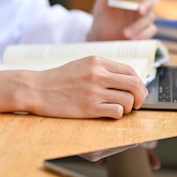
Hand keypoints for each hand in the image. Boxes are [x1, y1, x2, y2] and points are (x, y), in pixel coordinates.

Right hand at [0, 56, 147, 118]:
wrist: (36, 89)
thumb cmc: (58, 79)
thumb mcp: (82, 65)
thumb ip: (102, 69)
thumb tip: (126, 80)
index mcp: (97, 61)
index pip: (131, 71)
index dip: (139, 83)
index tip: (137, 91)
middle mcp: (98, 74)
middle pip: (135, 85)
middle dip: (141, 97)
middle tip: (137, 103)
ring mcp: (94, 91)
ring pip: (128, 100)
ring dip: (128, 107)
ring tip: (118, 108)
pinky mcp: (89, 108)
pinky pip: (116, 112)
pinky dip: (117, 114)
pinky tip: (108, 113)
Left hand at [87, 0, 164, 41]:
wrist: (101, 38)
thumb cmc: (104, 17)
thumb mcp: (102, 3)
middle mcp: (142, 4)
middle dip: (149, 3)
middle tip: (140, 9)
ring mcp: (145, 18)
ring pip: (150, 17)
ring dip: (139, 24)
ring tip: (126, 32)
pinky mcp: (145, 31)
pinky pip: (150, 31)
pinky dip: (142, 34)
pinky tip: (133, 37)